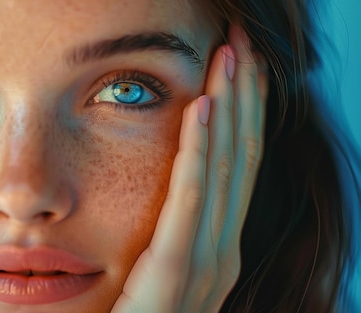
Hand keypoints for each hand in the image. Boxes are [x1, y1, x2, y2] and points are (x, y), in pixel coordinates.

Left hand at [111, 25, 267, 312]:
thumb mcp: (150, 268)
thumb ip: (165, 232)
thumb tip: (170, 182)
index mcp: (214, 247)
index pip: (235, 166)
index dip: (242, 112)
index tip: (238, 66)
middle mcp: (220, 252)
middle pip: (239, 159)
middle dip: (245, 98)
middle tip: (242, 42)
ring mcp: (204, 266)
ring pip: (224, 171)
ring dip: (230, 109)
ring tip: (231, 56)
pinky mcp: (173, 277)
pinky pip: (189, 204)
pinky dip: (199, 155)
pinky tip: (200, 110)